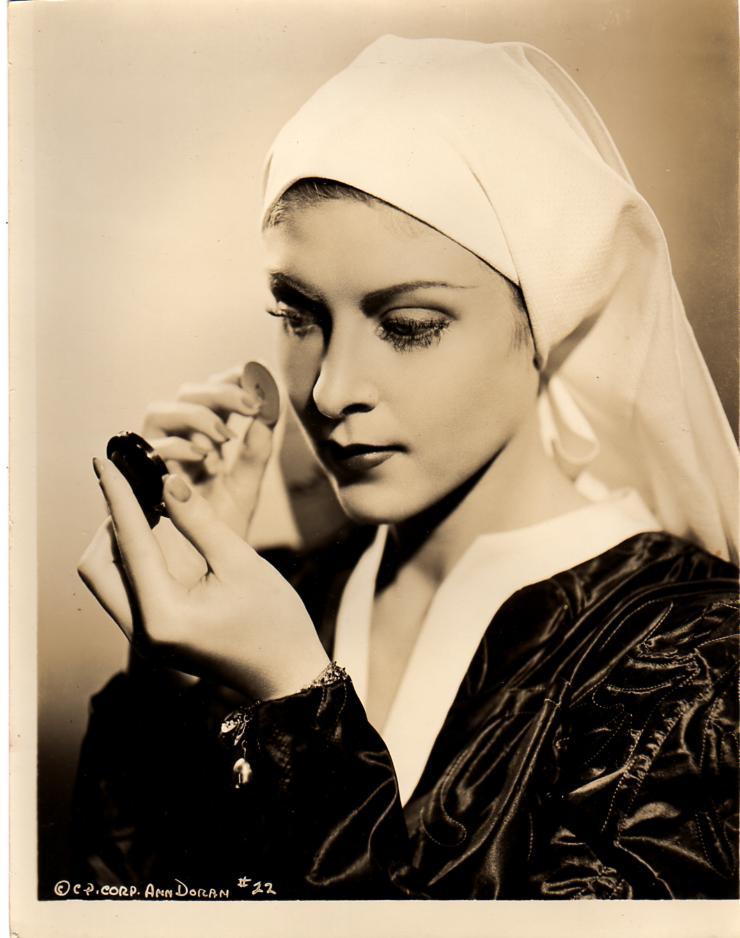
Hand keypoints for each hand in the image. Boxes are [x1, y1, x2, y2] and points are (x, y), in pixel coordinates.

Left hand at [78, 458, 329, 699]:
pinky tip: (156, 536)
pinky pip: (125, 590)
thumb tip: (167, 482)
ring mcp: (144, 638)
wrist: (288, 674)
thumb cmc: (274, 621)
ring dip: (119, 542)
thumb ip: (199, 521)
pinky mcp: (153, 636)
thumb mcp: (240, 563)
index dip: (117, 496)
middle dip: (109, 524)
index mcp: (163, 615)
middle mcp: (142, 631)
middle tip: (138, 491)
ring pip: (106, 579)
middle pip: (97, 567)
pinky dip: (132, 560)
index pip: (128, 543)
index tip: (103, 461)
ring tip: (148, 509)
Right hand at [142, 365, 273, 538]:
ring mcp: (155, 456)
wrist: (203, 568)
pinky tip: (205, 457)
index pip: (212, 391)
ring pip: (159, 411)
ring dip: (194, 416)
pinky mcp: (138, 477)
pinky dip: (177, 445)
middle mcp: (177, 439)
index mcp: (205, 435)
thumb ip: (257, 449)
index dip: (230, 377)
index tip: (256, 374)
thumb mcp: (246, 484)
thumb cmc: (223, 526)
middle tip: (250, 404)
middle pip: (186, 393)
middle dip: (218, 392)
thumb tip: (271, 407)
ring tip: (224, 437)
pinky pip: (148, 448)